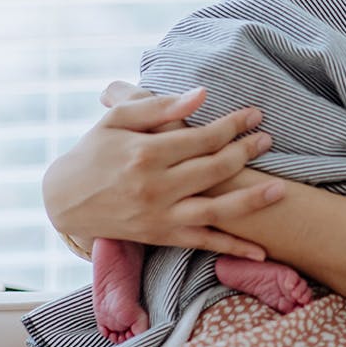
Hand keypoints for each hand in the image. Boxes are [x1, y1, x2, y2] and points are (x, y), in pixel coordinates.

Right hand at [42, 83, 284, 259]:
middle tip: (268, 139)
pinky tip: (260, 252)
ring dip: (252, 200)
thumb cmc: (93, 151)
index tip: (255, 116)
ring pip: (216, 210)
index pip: (202, 137)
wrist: (64, 200)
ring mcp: (160, 215)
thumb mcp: (117, 120)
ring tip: (281, 189)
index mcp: (145, 153)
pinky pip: (203, 242)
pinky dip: (233, 248)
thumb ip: (159, 106)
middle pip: (214, 169)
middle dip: (246, 152)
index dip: (233, 125)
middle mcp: (156, 187)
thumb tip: (201, 94)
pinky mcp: (161, 236)